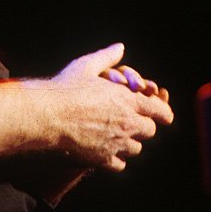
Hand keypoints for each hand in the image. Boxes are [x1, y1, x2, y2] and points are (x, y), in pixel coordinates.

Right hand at [37, 43, 173, 171]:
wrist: (48, 114)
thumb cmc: (66, 87)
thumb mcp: (87, 65)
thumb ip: (107, 57)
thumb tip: (120, 47)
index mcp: (128, 100)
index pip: (161, 111)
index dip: (163, 113)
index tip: (162, 115)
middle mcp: (127, 123)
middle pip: (150, 131)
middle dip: (143, 126)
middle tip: (131, 122)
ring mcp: (116, 142)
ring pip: (136, 148)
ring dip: (130, 142)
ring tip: (116, 135)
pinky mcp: (103, 158)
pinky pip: (120, 164)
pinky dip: (116, 158)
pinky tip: (106, 149)